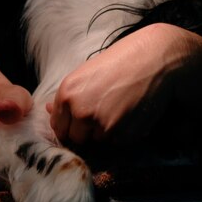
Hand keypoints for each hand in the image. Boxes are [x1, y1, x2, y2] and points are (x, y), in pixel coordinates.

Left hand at [47, 23, 201, 146]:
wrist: (154, 58)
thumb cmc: (121, 61)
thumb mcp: (88, 72)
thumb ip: (68, 95)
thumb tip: (47, 109)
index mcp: (67, 93)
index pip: (58, 127)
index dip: (71, 126)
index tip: (82, 121)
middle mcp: (80, 111)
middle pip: (76, 139)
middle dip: (87, 133)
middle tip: (104, 116)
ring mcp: (100, 124)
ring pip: (98, 142)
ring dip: (107, 133)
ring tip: (120, 110)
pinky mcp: (121, 133)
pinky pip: (117, 143)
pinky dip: (124, 134)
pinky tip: (131, 113)